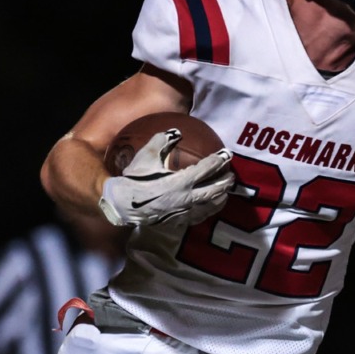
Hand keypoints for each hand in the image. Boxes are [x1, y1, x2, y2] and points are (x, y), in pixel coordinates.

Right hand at [99, 128, 234, 226]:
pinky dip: (208, 210)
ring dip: (221, 198)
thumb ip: (161, 140)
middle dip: (226, 182)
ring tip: (226, 192)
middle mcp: (187, 198)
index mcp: (181, 181)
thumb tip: (175, 131)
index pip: (207, 169)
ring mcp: (184, 212)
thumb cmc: (134, 179)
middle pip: (214, 190)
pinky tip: (209, 207)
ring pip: (210, 206)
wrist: (122, 204)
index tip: (226, 154)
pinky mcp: (178, 222)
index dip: (219, 160)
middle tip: (232, 175)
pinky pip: (199, 217)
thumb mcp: (146, 155)